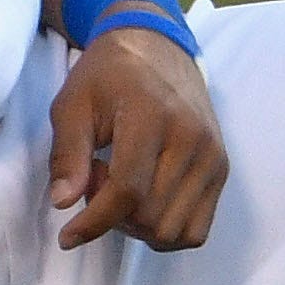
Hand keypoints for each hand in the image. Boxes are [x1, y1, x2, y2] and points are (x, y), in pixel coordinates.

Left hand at [47, 25, 229, 253]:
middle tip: (95, 180)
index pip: (127, 190)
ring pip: (174, 231)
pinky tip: (144, 201)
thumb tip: (63, 203)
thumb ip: (67, 153)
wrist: (157, 48)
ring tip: (120, 189)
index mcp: (152, 116)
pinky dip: (164, 229)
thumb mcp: (72, 103)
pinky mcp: (221, 169)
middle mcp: (191, 138)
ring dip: (138, 227)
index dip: (94, 222)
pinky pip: (196, 229)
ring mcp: (213, 157)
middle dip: (112, 216)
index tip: (67, 236)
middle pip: (150, 216)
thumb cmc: (107, 75)